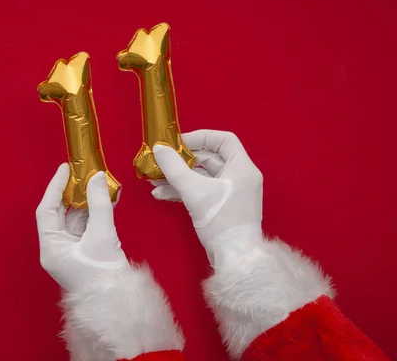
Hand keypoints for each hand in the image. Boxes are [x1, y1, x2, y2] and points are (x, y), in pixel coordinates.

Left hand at [36, 164, 128, 291]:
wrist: (118, 303)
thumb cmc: (103, 274)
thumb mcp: (101, 234)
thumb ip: (99, 203)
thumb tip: (97, 177)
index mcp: (51, 247)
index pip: (47, 210)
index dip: (55, 187)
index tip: (66, 169)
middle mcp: (58, 249)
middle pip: (61, 213)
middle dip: (73, 193)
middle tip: (84, 173)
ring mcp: (72, 251)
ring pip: (76, 219)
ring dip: (87, 202)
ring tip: (100, 184)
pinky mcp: (86, 253)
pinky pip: (87, 227)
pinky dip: (96, 213)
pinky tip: (107, 200)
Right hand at [152, 130, 262, 264]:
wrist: (235, 259)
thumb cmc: (221, 221)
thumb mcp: (195, 192)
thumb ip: (174, 168)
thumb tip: (159, 149)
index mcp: (242, 167)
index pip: (223, 140)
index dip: (200, 137)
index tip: (178, 143)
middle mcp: (240, 177)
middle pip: (210, 158)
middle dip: (183, 160)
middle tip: (162, 161)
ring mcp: (232, 193)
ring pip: (203, 177)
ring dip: (179, 177)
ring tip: (155, 180)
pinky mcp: (223, 208)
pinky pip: (202, 191)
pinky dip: (184, 191)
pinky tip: (162, 195)